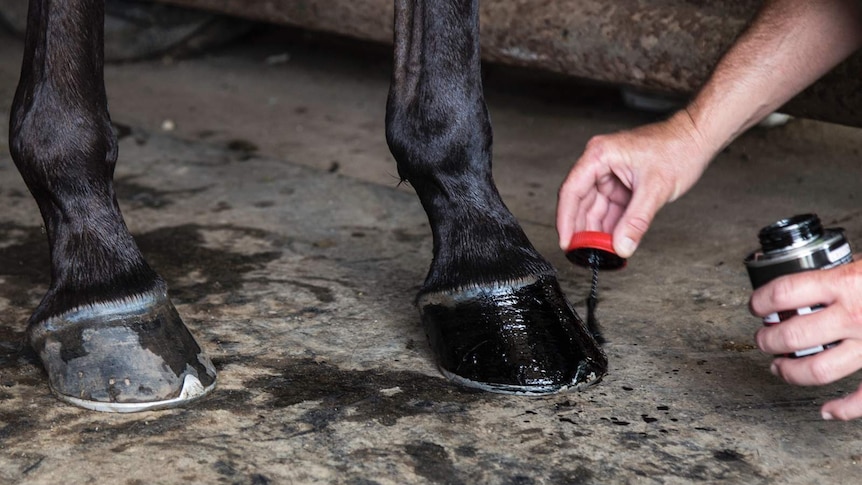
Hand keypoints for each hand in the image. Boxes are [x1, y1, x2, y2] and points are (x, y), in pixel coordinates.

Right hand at [556, 110, 713, 256]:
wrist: (696, 139)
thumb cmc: (677, 148)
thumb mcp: (655, 188)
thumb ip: (636, 221)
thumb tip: (622, 246)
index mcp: (599, 155)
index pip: (571, 191)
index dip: (566, 220)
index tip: (567, 242)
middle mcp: (600, 163)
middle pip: (580, 202)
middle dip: (582, 229)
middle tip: (584, 252)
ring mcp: (610, 174)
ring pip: (594, 208)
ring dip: (597, 230)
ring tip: (600, 250)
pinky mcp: (621, 184)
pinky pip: (609, 209)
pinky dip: (611, 225)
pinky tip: (612, 241)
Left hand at [752, 261, 861, 419]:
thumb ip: (837, 275)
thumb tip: (799, 287)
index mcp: (847, 281)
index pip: (785, 292)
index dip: (762, 301)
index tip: (756, 306)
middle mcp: (856, 314)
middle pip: (793, 334)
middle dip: (768, 339)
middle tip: (763, 338)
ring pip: (818, 369)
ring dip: (790, 371)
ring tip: (779, 366)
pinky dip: (843, 410)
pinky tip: (827, 410)